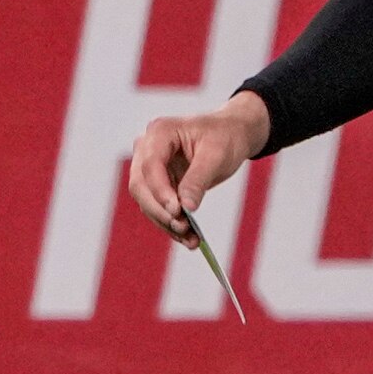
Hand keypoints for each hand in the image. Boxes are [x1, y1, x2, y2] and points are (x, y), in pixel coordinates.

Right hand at [127, 93, 271, 237]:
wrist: (231, 135)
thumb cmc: (224, 137)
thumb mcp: (216, 155)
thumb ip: (198, 179)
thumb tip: (186, 208)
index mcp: (160, 132)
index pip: (150, 165)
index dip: (160, 190)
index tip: (177, 210)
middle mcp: (147, 149)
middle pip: (141, 185)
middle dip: (160, 210)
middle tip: (182, 228)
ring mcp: (150, 168)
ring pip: (147, 201)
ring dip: (165, 223)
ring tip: (191, 240)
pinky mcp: (158, 185)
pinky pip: (158, 208)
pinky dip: (171, 224)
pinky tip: (189, 239)